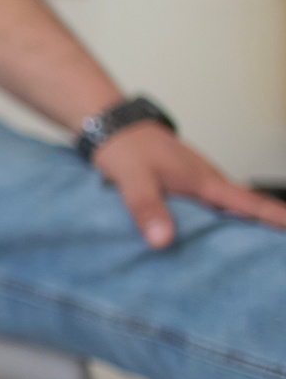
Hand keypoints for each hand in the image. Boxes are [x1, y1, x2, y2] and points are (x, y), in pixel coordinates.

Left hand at [91, 122, 285, 248]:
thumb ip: (146, 207)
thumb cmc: (124, 147)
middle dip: (263, 229)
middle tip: (274, 253)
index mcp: (203, 181)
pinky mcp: (180, 184)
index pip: (249, 203)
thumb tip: (162, 241)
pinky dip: (212, 221)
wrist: (109, 124)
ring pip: (223, 209)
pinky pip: (204, 206)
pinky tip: (206, 238)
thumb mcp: (133, 179)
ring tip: (248, 253)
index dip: (276, 217)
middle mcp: (205, 181)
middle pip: (243, 210)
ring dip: (237, 227)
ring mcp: (194, 182)